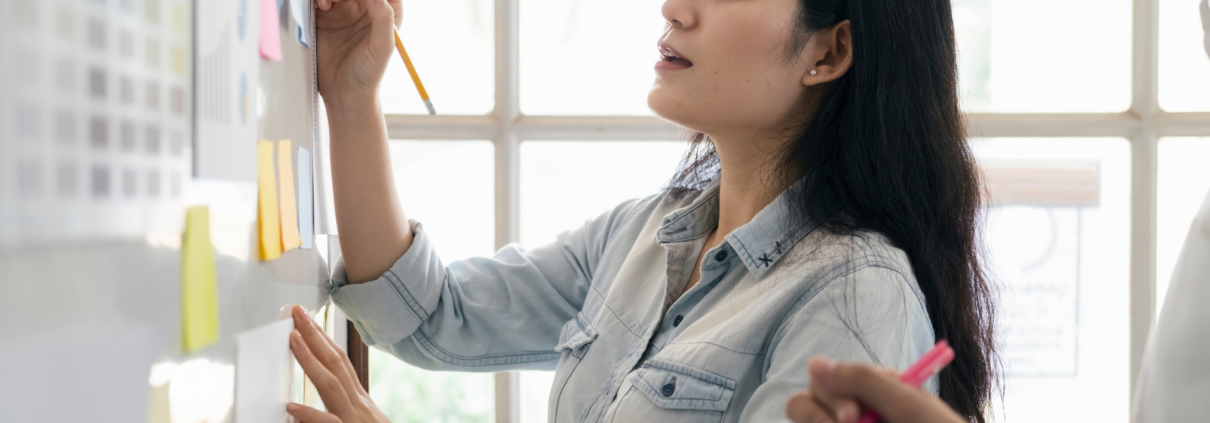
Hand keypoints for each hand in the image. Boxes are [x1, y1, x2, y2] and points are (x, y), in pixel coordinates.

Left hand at [287, 305, 390, 422]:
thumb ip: (337, 413)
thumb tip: (304, 410)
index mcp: (359, 401)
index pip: (340, 362)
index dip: (323, 339)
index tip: (307, 320)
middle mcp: (359, 405)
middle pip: (336, 363)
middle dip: (315, 335)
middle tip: (298, 313)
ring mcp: (354, 419)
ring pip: (332, 385)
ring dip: (311, 360)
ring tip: (293, 339)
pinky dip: (310, 414)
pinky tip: (292, 406)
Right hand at [315, 0, 402, 102]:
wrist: (343, 93)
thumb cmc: (368, 73)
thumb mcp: (382, 46)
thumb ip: (383, 17)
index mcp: (386, 10)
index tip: (362, 0)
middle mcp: (365, 6)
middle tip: (336, 0)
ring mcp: (343, 9)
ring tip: (327, 4)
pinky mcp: (323, 16)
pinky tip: (322, 7)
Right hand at [785, 357, 963, 422]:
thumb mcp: (907, 404)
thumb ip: (862, 380)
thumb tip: (812, 362)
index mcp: (871, 390)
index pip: (826, 378)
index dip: (833, 395)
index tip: (853, 416)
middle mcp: (854, 410)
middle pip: (805, 401)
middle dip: (818, 414)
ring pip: (805, 421)